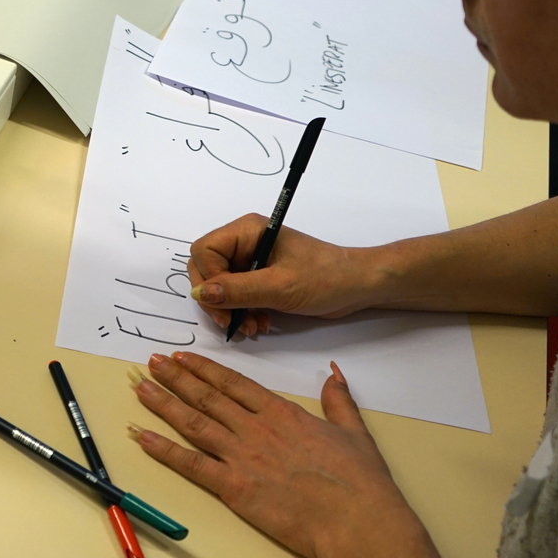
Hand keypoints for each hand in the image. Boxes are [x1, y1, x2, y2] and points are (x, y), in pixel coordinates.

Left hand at [130, 353, 480, 557]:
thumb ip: (338, 400)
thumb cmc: (361, 483)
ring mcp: (242, 457)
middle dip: (176, 378)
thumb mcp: (354, 432)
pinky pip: (192, 465)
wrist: (358, 522)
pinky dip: (165, 450)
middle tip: (152, 362)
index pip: (234, 384)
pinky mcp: (234, 488)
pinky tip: (144, 437)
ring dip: (164, 404)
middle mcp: (256, 429)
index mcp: (282, 414)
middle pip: (207, 398)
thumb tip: (333, 373)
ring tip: (140, 388)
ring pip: (194, 424)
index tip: (183, 357)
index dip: (205, 369)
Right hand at [188, 214, 384, 337]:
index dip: (208, 278)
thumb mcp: (280, 286)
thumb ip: (237, 290)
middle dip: (217, 299)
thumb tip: (199, 294)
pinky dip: (242, 312)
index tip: (225, 304)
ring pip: (219, 287)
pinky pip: (235, 296)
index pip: (204, 251)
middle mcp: (244, 242)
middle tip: (232, 322)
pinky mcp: (259, 279)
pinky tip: (259, 324)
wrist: (359, 286)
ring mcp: (250, 261)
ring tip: (252, 327)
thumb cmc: (325, 278)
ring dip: (230, 310)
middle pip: (206, 269)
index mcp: (247, 231)